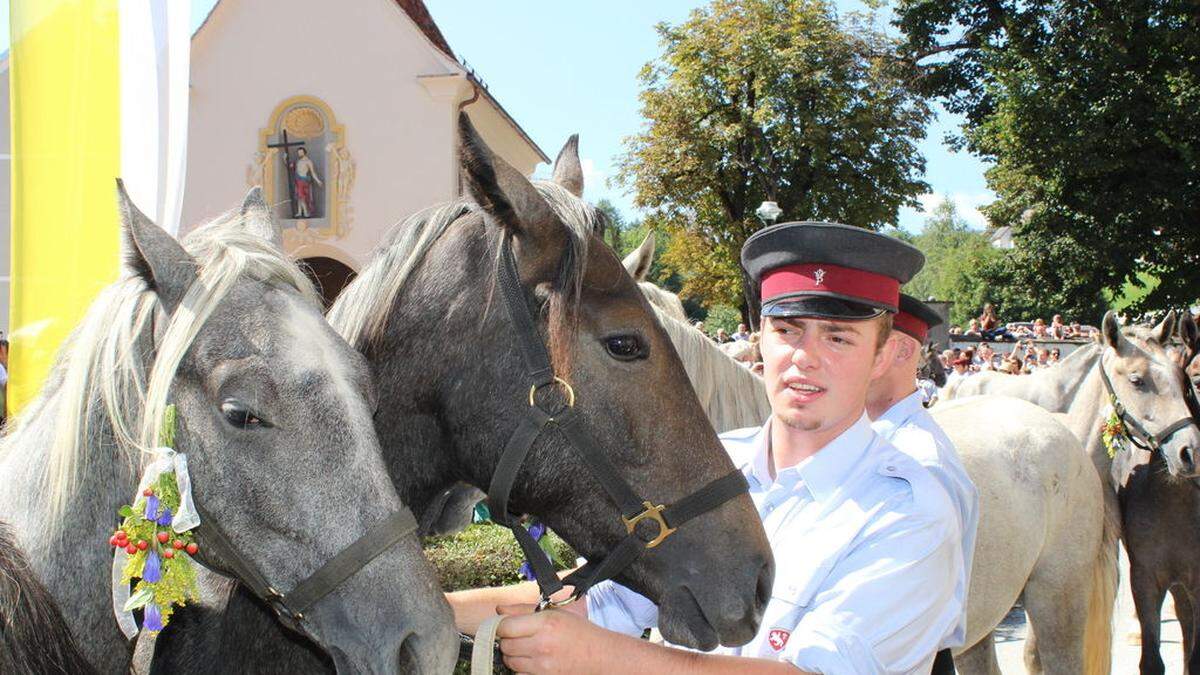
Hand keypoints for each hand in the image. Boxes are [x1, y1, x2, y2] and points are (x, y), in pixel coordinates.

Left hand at [495, 604, 615, 673]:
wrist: (600, 657)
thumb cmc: (578, 632)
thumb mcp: (555, 613)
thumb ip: (524, 610)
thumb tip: (499, 610)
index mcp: (545, 623)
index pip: (505, 627)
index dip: (502, 626)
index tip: (508, 626)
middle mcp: (542, 644)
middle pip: (505, 645)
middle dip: (508, 641)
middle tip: (520, 637)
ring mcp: (542, 666)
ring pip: (510, 662)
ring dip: (514, 656)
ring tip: (528, 649)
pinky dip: (522, 669)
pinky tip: (533, 662)